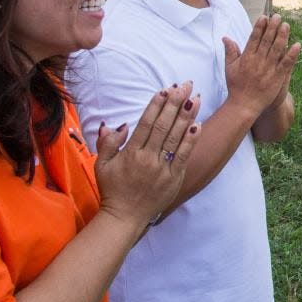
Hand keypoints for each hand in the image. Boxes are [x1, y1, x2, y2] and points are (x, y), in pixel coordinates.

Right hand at [94, 82, 200, 225]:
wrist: (125, 216)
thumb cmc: (113, 189)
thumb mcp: (102, 165)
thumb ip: (108, 143)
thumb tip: (115, 125)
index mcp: (130, 153)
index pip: (146, 123)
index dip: (156, 105)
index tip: (165, 89)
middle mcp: (147, 158)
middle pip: (163, 125)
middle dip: (175, 103)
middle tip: (185, 85)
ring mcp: (162, 168)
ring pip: (176, 137)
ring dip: (187, 116)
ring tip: (196, 98)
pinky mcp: (174, 177)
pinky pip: (184, 155)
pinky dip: (191, 139)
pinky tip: (198, 124)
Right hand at [222, 14, 301, 117]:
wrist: (244, 105)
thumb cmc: (236, 86)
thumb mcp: (229, 68)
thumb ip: (230, 51)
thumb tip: (226, 37)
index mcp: (246, 57)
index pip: (254, 38)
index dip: (259, 27)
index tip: (264, 17)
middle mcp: (258, 61)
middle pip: (266, 40)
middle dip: (272, 27)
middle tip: (277, 16)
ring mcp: (268, 69)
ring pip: (277, 49)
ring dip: (282, 36)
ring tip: (286, 25)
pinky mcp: (277, 77)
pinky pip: (286, 63)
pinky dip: (292, 54)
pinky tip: (298, 44)